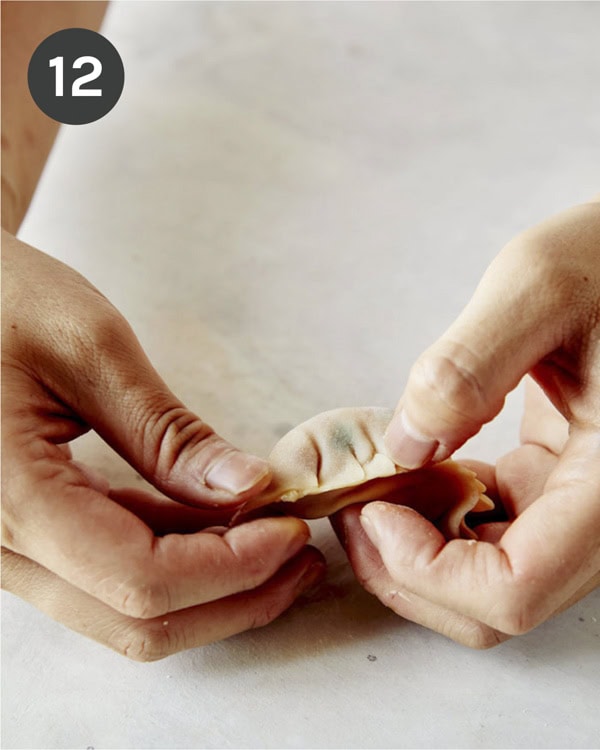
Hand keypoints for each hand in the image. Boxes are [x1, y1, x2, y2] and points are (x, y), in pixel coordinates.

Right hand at [1, 231, 324, 658]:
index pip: (142, 579)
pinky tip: (222, 527)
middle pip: (136, 616)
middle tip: (301, 554)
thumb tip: (249, 488)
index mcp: (8, 499)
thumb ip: (168, 434)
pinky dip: (173, 557)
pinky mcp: (26, 532)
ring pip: (123, 606)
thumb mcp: (90, 349)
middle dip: (233, 594)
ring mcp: (8, 548)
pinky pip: (106, 568)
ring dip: (210, 585)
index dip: (232, 566)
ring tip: (278, 543)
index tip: (292, 529)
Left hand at [333, 198, 599, 646]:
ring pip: (484, 577)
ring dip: (412, 545)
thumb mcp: (541, 287)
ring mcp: (575, 505)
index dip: (427, 570)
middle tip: (348, 504)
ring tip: (366, 484)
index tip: (372, 507)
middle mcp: (599, 512)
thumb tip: (405, 446)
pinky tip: (405, 466)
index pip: (514, 590)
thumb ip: (469, 366)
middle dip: (403, 566)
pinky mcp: (553, 484)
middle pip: (491, 604)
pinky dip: (434, 513)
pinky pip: (487, 530)